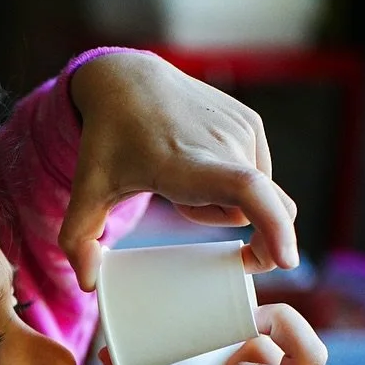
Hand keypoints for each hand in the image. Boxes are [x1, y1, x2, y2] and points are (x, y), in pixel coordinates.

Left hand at [61, 52, 299, 291]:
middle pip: (248, 212)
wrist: (127, 81)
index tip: (285, 260)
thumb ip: (78, 240)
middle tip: (178, 205)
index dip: (274, 227)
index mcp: (185, 163)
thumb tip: (87, 284)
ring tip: (182, 180)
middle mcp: (222, 143)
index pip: (245, 190)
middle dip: (222, 223)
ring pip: (254, 195)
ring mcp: (242, 129)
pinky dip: (232, 181)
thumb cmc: (107, 140)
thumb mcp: (86, 190)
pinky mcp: (252, 121)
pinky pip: (258, 173)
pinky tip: (198, 163)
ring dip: (224, 202)